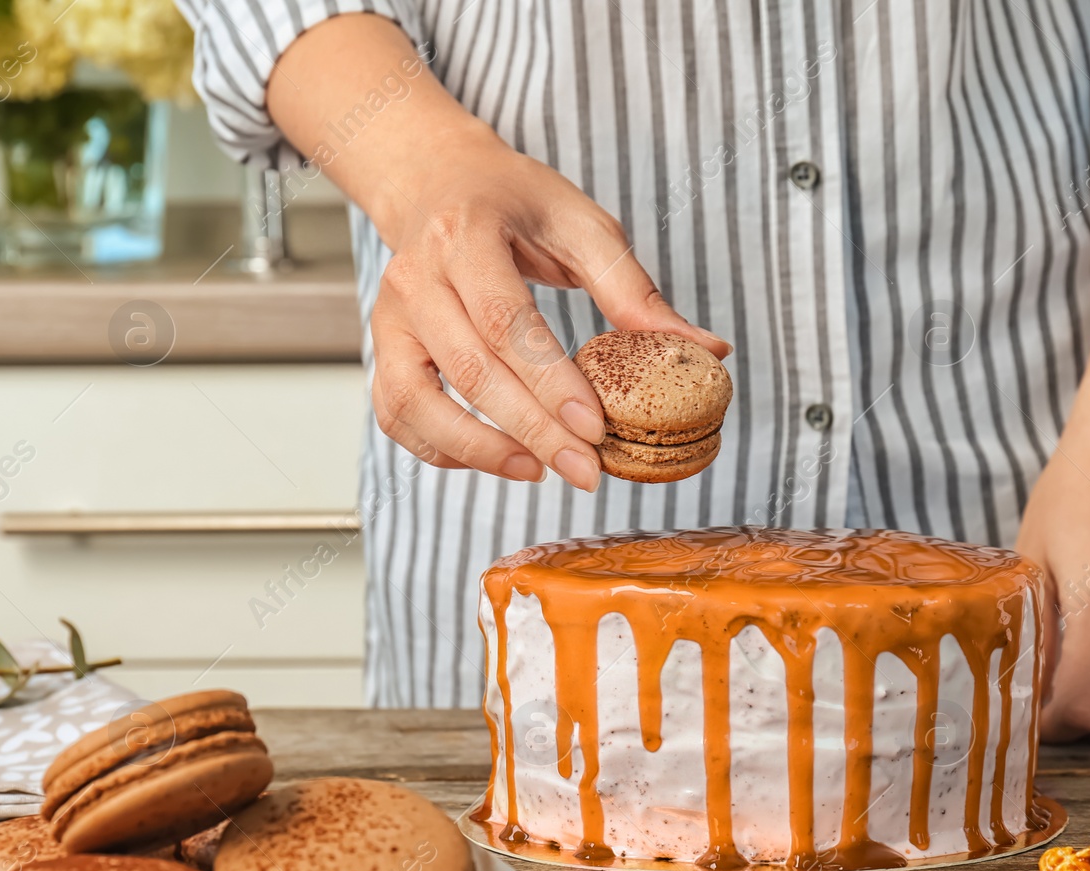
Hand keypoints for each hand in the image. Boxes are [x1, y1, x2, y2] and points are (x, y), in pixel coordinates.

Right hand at [263, 15, 727, 490]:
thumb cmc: (514, 202)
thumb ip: (635, 290)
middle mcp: (415, 277)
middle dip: (533, 430)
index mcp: (466, 234)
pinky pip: (397, 414)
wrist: (435, 180)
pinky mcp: (383, 348)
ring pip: (416, 401)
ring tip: (540, 471)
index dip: (550, 381)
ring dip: (479, 450)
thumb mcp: (581, 223)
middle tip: (587, 471)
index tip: (596, 428)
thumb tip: (706, 350)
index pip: (505, 320)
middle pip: (470, 369)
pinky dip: (442, 449)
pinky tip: (499, 459)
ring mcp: (389, 317)